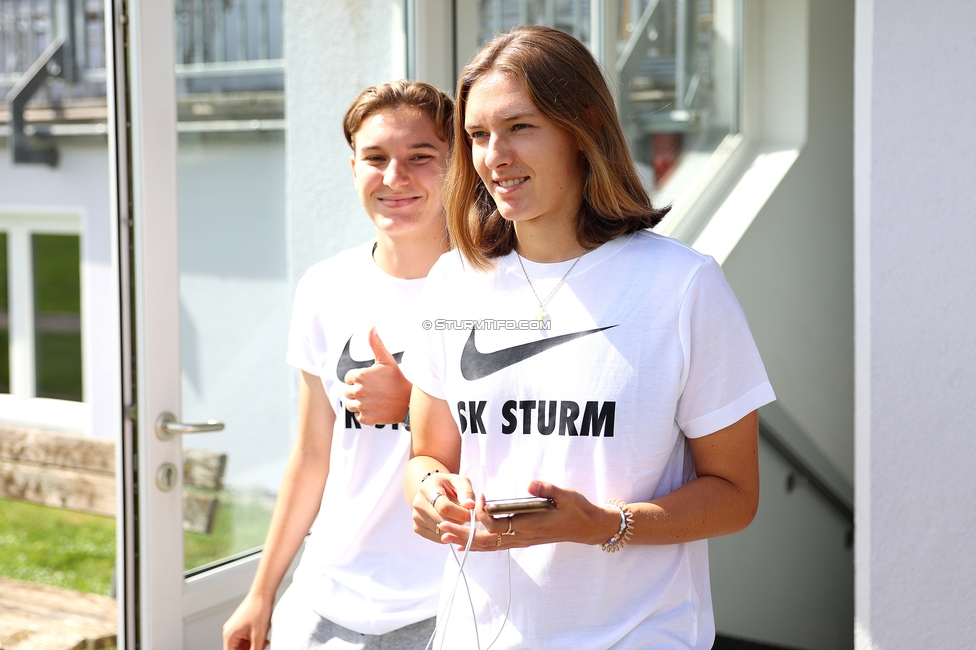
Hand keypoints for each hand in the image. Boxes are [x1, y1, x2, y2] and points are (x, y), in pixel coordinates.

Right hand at [222, 591, 272, 649]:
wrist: (263, 593)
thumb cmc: (258, 609)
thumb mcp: (258, 635)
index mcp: (229, 635)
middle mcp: (230, 631)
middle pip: (237, 649)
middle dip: (249, 649)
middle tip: (259, 648)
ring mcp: (235, 627)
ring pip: (242, 644)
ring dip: (252, 645)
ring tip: (263, 642)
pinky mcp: (241, 624)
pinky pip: (245, 637)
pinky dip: (253, 639)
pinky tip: (262, 637)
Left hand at [343, 327, 410, 425]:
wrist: (410, 402)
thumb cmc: (397, 379)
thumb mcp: (387, 360)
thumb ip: (376, 344)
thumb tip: (372, 326)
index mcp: (359, 376)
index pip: (349, 378)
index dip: (359, 378)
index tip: (372, 380)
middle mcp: (357, 391)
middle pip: (347, 392)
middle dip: (358, 391)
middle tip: (374, 391)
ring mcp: (361, 406)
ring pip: (350, 405)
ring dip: (359, 403)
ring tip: (374, 399)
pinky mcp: (366, 419)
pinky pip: (358, 416)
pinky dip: (365, 414)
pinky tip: (377, 408)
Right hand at [411, 472, 476, 543]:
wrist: (434, 490)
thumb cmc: (450, 485)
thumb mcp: (460, 482)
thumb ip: (466, 492)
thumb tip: (470, 505)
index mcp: (428, 488)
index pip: (444, 507)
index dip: (461, 513)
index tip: (473, 515)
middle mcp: (418, 502)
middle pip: (441, 521)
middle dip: (459, 522)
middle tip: (467, 518)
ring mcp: (416, 516)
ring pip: (439, 531)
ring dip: (453, 528)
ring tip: (458, 519)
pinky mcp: (417, 527)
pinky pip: (436, 538)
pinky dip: (447, 535)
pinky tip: (452, 526)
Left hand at [437, 481, 619, 551]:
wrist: (587, 527)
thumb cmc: (576, 509)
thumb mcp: (565, 495)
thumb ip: (547, 489)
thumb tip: (529, 484)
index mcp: (529, 525)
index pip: (498, 525)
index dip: (484, 513)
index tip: (480, 497)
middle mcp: (522, 536)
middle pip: (486, 541)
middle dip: (463, 535)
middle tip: (442, 528)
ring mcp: (521, 541)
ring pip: (489, 546)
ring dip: (466, 542)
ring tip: (445, 537)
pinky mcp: (522, 540)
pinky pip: (495, 546)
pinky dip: (478, 545)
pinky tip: (466, 543)